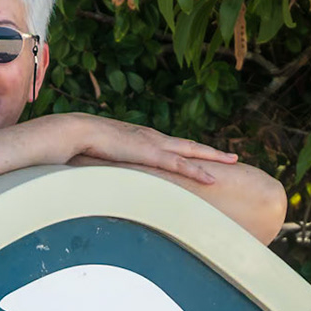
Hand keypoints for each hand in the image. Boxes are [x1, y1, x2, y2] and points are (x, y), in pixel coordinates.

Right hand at [53, 114, 236, 184]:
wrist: (78, 132)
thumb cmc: (85, 145)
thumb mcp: (107, 156)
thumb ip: (116, 164)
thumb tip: (115, 174)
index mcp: (144, 139)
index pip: (173, 145)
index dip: (190, 151)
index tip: (205, 156)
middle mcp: (154, 138)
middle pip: (190, 146)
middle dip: (212, 152)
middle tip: (231, 157)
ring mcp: (154, 145)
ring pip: (192, 152)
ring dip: (213, 157)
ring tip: (232, 162)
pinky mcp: (151, 154)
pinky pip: (180, 164)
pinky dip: (197, 171)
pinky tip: (212, 178)